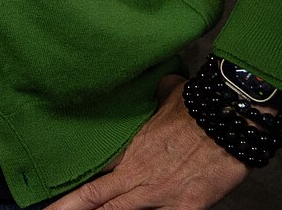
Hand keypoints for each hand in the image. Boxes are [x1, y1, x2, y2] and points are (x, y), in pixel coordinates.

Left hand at [45, 81, 247, 209]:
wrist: (230, 119)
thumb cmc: (200, 106)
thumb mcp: (170, 94)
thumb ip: (158, 95)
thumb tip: (160, 84)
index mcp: (130, 148)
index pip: (93, 171)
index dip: (71, 186)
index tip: (51, 195)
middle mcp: (138, 174)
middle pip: (95, 197)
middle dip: (69, 208)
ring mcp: (159, 193)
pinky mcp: (185, 207)